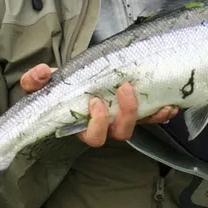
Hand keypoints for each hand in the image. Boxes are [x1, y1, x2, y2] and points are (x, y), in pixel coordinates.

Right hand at [19, 63, 177, 147]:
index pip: (93, 136)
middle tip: (126, 88)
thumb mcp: (43, 84)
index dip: (97, 123)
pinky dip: (162, 113)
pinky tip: (171, 105)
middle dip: (127, 114)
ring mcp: (121, 120)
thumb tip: (40, 72)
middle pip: (120, 134)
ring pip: (138, 126)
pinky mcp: (135, 112)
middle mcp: (105, 127)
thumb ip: (35, 80)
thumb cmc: (58, 89)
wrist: (74, 82)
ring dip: (151, 115)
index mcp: (83, 124)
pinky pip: (151, 118)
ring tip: (161, 102)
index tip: (95, 101)